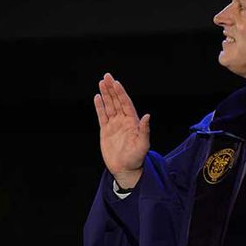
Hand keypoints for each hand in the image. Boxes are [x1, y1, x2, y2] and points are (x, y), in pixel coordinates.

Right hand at [94, 73, 149, 188]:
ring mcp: (114, 125)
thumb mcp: (143, 145)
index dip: (121, 93)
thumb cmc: (137, 158)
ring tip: (101, 82)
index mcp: (133, 122)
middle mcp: (123, 121)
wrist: (126, 169)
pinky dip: (99, 106)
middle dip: (112, 89)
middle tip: (107, 76)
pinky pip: (102, 116)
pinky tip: (97, 97)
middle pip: (117, 101)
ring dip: (105, 94)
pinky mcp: (106, 131)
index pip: (126, 103)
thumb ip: (144, 130)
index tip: (116, 83)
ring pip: (109, 106)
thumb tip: (147, 116)